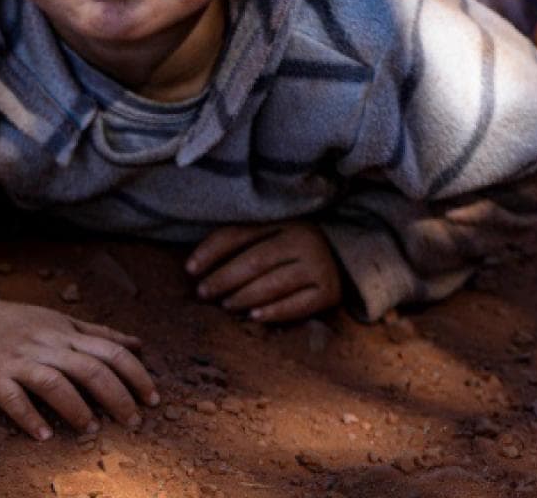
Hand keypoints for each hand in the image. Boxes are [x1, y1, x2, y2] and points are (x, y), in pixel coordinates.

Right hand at [0, 297, 157, 440]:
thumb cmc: (13, 322)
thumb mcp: (58, 319)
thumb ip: (98, 332)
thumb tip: (138, 345)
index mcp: (65, 331)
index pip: (111, 350)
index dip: (136, 374)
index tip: (154, 398)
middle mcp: (46, 344)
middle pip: (90, 367)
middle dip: (117, 396)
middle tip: (134, 421)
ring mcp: (18, 360)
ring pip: (54, 381)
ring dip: (76, 407)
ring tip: (93, 429)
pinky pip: (13, 398)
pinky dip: (30, 417)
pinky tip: (44, 436)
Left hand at [186, 222, 342, 322]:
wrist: (346, 258)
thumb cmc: (293, 249)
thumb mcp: (271, 234)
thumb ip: (240, 243)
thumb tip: (194, 266)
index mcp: (283, 221)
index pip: (239, 234)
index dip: (211, 251)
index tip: (190, 269)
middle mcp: (303, 240)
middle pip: (254, 260)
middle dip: (223, 278)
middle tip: (204, 293)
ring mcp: (318, 266)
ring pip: (273, 283)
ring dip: (243, 297)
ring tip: (225, 305)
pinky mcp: (329, 291)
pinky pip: (297, 305)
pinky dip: (273, 312)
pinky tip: (254, 316)